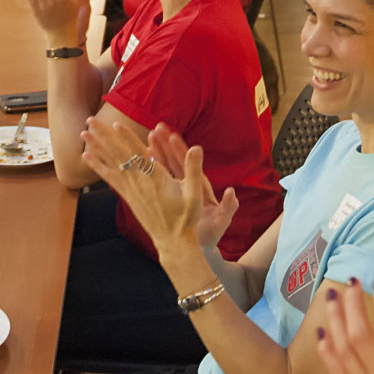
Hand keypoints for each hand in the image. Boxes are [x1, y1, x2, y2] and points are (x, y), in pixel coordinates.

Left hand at [80, 115, 203, 249]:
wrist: (173, 241)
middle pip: (119, 154)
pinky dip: (98, 165)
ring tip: (83, 133)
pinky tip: (87, 156)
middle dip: (104, 135)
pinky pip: (109, 177)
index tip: (116, 124)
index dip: (127, 138)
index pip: (139, 154)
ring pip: (110, 162)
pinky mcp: (128, 195)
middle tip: (90, 119)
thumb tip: (196, 147)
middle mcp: (140, 182)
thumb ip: (193, 168)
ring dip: (96, 146)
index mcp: (156, 178)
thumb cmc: (186, 217)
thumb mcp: (195, 193)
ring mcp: (131, 189)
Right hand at [147, 123, 239, 251]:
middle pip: (177, 160)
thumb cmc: (210, 235)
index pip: (190, 166)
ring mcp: (178, 189)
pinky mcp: (169, 195)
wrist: (199, 245)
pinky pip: (159, 178)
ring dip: (158, 151)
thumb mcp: (220, 222)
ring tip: (148, 135)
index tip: (173, 137)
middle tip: (157, 128)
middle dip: (167, 144)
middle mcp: (189, 185)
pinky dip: (151, 168)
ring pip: (166, 166)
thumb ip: (227, 208)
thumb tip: (231, 193)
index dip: (182, 151)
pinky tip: (141, 157)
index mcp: (200, 188)